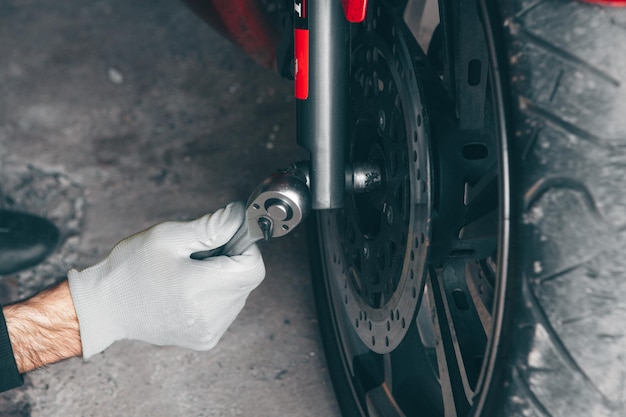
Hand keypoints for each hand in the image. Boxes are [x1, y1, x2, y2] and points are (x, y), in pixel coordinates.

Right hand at [68, 201, 264, 357]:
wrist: (106, 306)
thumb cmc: (131, 268)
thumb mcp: (168, 237)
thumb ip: (211, 226)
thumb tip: (241, 215)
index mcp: (201, 290)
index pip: (253, 267)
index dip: (245, 246)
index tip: (225, 237)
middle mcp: (210, 317)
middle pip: (246, 280)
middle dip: (231, 259)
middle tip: (200, 252)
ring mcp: (209, 331)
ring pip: (239, 294)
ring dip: (224, 277)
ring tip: (190, 272)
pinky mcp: (206, 339)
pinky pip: (226, 309)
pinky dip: (217, 294)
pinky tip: (190, 289)